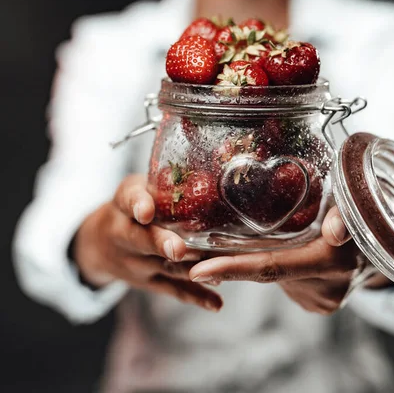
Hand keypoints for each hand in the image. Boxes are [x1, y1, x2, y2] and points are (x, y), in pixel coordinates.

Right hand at [73, 174, 222, 311]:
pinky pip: (174, 290)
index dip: (138, 205)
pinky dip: (196, 297)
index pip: (128, 202)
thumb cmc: (127, 208)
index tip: (146, 210)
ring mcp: (139, 265)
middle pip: (144, 242)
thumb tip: (195, 167)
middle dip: (162, 245)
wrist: (99, 246)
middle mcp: (127, 238)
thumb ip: (158, 182)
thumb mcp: (133, 188)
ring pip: (165, 267)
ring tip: (214, 270)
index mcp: (122, 207)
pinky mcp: (152, 283)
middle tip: (178, 248)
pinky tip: (216, 303)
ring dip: (189, 270)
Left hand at [189, 206, 384, 314]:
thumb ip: (347, 216)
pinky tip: (271, 247)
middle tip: (182, 252)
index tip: (197, 269)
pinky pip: (283, 278)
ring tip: (233, 238)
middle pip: (263, 272)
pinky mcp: (317, 303)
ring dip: (246, 259)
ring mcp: (320, 299)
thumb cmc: (372, 213)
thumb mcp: (361, 203)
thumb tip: (336, 229)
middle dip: (222, 262)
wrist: (392, 250)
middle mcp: (325, 288)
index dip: (234, 267)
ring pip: (271, 273)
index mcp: (333, 262)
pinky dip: (269, 263)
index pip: (273, 267)